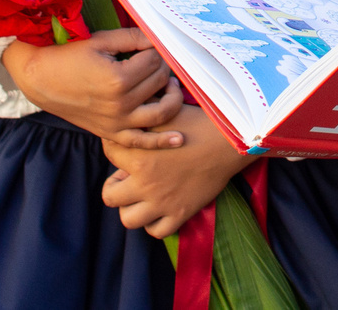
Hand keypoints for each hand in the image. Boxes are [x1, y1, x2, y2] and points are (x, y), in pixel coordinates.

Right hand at [2, 30, 185, 147]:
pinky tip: (179, 138)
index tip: (148, 45)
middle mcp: (120, 104)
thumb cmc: (70, 56)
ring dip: (172, 98)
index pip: (155, 61)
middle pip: (159, 82)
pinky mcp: (111, 133)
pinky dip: (161, 142)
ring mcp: (117, 122)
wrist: (41, 79)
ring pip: (160, 112)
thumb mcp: (101, 41)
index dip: (156, 49)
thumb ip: (133, 37)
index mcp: (118, 79)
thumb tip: (160, 36)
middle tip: (156, 60)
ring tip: (170, 85)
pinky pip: (141, 142)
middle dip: (162, 68)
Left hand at [102, 111, 244, 237]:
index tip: (125, 144)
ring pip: (128, 219)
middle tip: (129, 175)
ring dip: (131, 207)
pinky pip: (157, 231)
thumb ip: (145, 113)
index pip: (108, 153)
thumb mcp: (167, 113)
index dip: (113, 145)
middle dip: (115, 184)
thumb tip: (133, 106)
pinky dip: (154, 223)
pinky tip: (160, 208)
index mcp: (138, 157)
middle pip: (109, 195)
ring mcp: (162, 203)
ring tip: (141, 195)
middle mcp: (145, 184)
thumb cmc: (198, 123)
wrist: (229, 143)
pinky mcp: (180, 214)